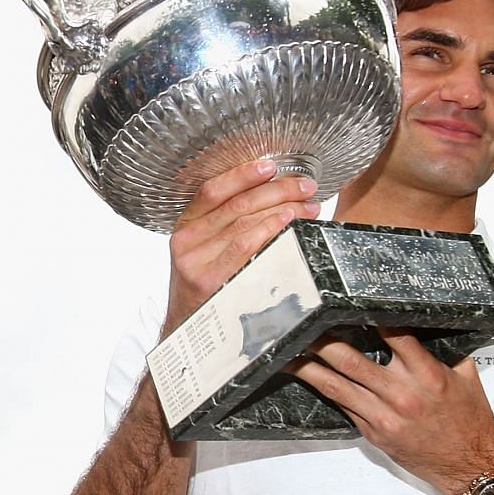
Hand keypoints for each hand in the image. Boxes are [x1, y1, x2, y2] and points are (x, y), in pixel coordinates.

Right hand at [167, 159, 319, 328]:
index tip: (271, 164)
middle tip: (305, 187)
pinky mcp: (210, 281)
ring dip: (283, 209)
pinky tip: (289, 224)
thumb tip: (275, 194)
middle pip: (236, 205)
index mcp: (185, 226)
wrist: (187, 329)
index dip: (243, 174)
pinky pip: (245, 247)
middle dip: (277, 190)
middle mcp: (186, 241)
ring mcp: (196, 262)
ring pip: (244, 223)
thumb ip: (226, 225)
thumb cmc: (206, 286)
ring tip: (308, 206)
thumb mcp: (204, 251)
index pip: (212, 191)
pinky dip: (270, 230)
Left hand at [289, 328, 493, 494]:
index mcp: (428, 375)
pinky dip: (325, 390)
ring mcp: (384, 416)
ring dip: (309, 368)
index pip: (394, 335)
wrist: (470, 465)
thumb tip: (427, 325)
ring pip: (337, 386)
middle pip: (351, 360)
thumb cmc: (471, 421)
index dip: (370, 317)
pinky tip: (308, 377)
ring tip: (287, 352)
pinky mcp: (373, 433)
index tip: (349, 302)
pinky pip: (344, 406)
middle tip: (304, 324)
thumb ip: (444, 351)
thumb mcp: (466, 377)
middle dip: (324, 341)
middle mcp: (402, 395)